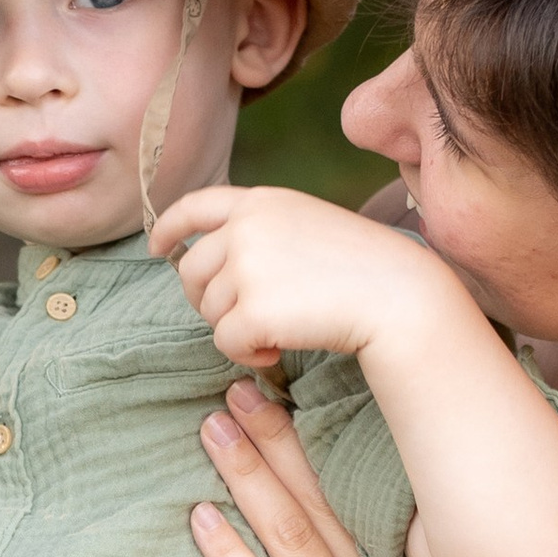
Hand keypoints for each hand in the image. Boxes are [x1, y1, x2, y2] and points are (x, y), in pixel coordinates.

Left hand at [149, 180, 446, 373]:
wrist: (398, 296)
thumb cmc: (364, 269)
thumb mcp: (309, 226)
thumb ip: (262, 232)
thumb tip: (210, 261)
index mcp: (261, 201)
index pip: (195, 206)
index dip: (169, 228)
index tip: (158, 248)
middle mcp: (246, 227)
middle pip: (192, 270)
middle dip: (208, 299)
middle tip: (247, 318)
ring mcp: (246, 266)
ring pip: (209, 310)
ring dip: (237, 329)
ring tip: (282, 330)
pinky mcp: (250, 308)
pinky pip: (224, 343)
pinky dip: (247, 355)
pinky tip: (279, 350)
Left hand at [190, 381, 474, 556]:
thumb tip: (366, 554)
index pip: (374, 499)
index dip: (334, 442)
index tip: (302, 391)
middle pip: (329, 502)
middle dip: (282, 438)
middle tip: (243, 384)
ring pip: (295, 537)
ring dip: (250, 475)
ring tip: (215, 427)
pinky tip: (200, 520)